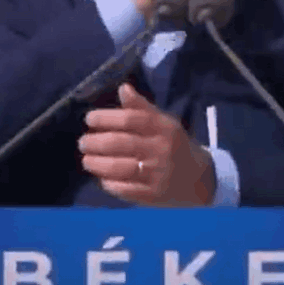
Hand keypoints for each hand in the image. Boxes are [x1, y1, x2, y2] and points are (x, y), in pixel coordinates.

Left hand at [79, 83, 215, 205]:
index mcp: (164, 128)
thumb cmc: (175, 146)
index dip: (107, 118)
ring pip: (120, 167)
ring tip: (87, 160)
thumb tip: (123, 88)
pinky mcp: (154, 196)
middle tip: (83, 142)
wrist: (201, 180)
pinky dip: (110, 184)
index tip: (90, 119)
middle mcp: (162, 150)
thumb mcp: (165, 124)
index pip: (131, 119)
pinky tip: (102, 178)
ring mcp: (158, 174)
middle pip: (121, 143)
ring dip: (98, 164)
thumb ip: (142, 108)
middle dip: (96, 142)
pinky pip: (126, 190)